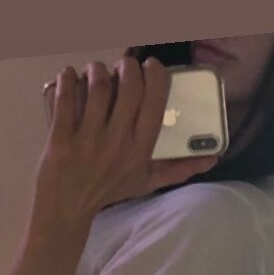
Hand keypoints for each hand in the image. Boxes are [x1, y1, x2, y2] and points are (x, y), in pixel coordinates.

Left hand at [32, 58, 218, 237]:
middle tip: (122, 66)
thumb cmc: (108, 191)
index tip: (150, 65)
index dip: (154, 74)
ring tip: (96, 71)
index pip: (155, 101)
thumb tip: (213, 158)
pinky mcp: (60, 138)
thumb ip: (178, 169)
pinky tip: (70, 76)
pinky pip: (65, 98)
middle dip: (126, 66)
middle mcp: (117, 143)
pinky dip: (67, 79)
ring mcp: (87, 140)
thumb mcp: (146, 182)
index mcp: (141, 150)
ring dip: (97, 70)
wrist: (66, 209)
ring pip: (97, 86)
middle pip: (128, 86)